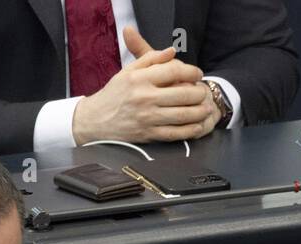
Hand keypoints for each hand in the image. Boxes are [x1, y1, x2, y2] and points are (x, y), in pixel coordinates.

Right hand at [71, 26, 213, 143]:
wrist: (95, 121)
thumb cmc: (114, 94)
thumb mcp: (128, 71)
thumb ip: (150, 58)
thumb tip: (172, 51)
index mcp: (140, 78)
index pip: (173, 70)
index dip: (191, 71)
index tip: (198, 73)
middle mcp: (145, 97)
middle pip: (183, 93)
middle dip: (199, 92)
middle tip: (204, 91)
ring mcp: (148, 118)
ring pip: (183, 115)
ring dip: (199, 111)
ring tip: (206, 107)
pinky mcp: (149, 135)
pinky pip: (176, 133)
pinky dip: (190, 130)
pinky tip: (197, 125)